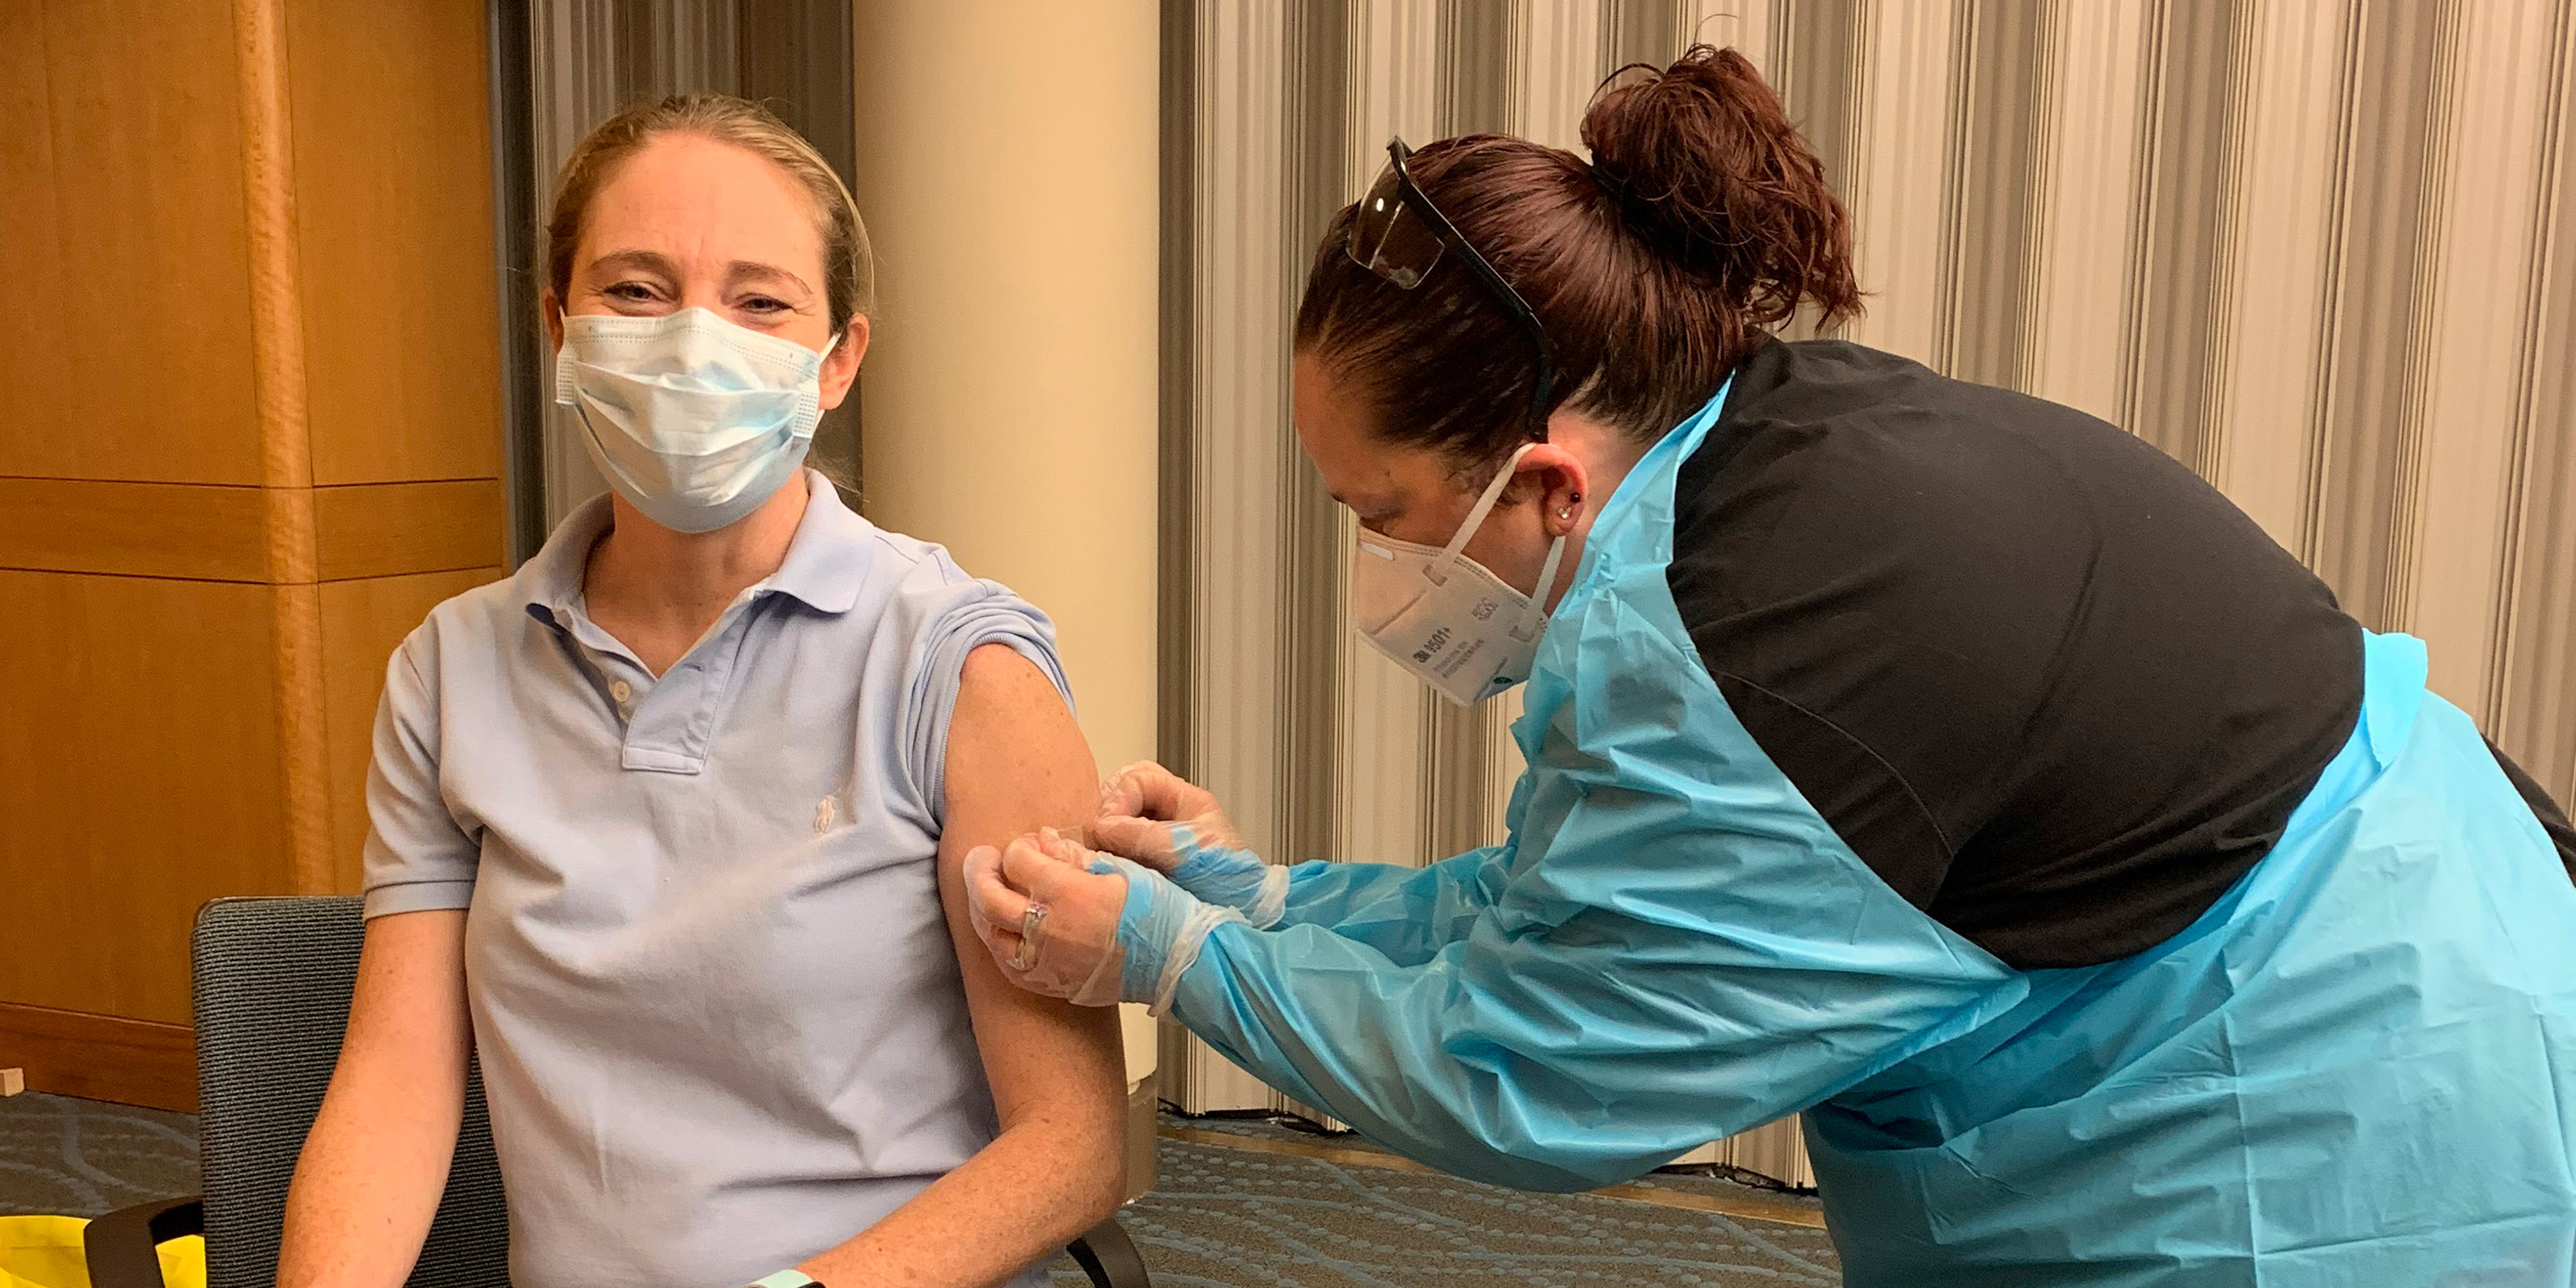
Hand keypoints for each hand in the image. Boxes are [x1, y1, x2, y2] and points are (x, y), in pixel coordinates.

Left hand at [964, 825, 1246, 1011]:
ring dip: (983, 911)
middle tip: (981, 860)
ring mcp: (1048, 962)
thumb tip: (1043, 839)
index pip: (1018, 860)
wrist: (1178, 961)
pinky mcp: (1055, 985)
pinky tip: (1006, 932)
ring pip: (992, 936)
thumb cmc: (1158, 911)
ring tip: (988, 895)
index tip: (1028, 844)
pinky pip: (1011, 968)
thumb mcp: (1121, 868)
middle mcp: (1050, 929)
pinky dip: (1001, 946)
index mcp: (1068, 893)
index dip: (1019, 847)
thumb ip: (1075, 854)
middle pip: (990, 898)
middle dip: (980, 873)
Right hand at [1092, 763, 1287, 926]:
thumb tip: (1099, 828)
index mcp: (1185, 803)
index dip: (1118, 800)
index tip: (1106, 829)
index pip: (1138, 779)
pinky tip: (1104, 866)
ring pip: (1114, 821)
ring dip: (1102, 834)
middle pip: (1123, 793)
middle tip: (1099, 838)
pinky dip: (1104, 853)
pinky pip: (1114, 848)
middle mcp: (1167, 817)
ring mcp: (1153, 842)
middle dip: (1106, 811)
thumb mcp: (1185, 852)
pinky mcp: (1141, 867)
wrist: (1236, 925)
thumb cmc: (1227, 886)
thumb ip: (1142, 836)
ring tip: (1101, 855)